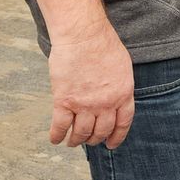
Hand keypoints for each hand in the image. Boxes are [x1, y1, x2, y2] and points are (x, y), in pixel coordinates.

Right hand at [46, 22, 134, 148]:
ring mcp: (84, 104)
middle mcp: (106, 103)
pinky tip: (55, 139)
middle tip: (90, 140)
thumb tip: (116, 98)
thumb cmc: (103, 44)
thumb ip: (120, 85)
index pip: (123, 123)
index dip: (117, 137)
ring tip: (72, 142)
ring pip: (81, 133)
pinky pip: (60, 126)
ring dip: (76, 140)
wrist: (83, 35)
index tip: (111, 144)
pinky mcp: (64, 101)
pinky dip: (57, 135)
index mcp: (123, 94)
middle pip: (101, 131)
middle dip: (95, 139)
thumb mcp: (123, 66)